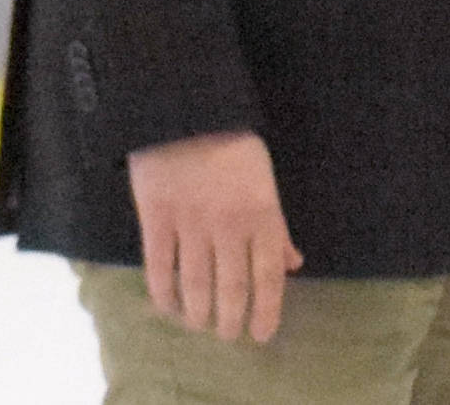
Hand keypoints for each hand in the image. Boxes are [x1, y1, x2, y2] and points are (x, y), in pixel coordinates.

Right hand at [127, 130, 302, 342]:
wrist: (187, 114)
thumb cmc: (233, 148)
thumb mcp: (266, 181)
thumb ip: (277, 226)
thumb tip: (293, 264)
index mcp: (262, 212)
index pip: (267, 274)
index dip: (267, 309)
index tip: (262, 335)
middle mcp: (228, 224)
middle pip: (232, 286)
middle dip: (232, 319)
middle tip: (230, 334)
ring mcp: (190, 224)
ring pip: (196, 285)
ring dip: (199, 313)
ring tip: (202, 325)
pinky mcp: (156, 221)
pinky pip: (159, 270)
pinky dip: (164, 295)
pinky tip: (170, 308)